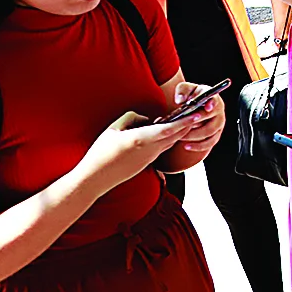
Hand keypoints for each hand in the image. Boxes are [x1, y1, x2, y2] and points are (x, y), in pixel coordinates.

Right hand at [75, 111, 199, 191]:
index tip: (196, 113)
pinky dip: (168, 140)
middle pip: (175, 135)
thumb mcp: (114, 129)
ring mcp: (150, 158)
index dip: (185, 121)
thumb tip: (147, 118)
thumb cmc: (101, 152)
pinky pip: (162, 148)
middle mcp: (150, 149)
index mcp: (142, 138)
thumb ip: (132, 118)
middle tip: (196, 113)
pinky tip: (165, 133)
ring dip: (178, 132)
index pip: (170, 128)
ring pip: (170, 143)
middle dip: (187, 125)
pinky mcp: (147, 163)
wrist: (95, 178)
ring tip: (183, 120)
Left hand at [167, 81, 225, 153]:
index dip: (212, 104)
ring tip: (181, 137)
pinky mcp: (216, 133)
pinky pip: (210, 143)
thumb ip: (182, 90)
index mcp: (212, 98)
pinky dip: (198, 146)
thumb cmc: (191, 96)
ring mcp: (218, 123)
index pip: (214, 100)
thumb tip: (180, 100)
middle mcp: (218, 110)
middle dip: (196, 124)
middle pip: (211, 119)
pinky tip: (186, 146)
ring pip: (210, 133)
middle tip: (182, 127)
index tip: (207, 107)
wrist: (195, 104)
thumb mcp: (185, 89)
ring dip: (195, 136)